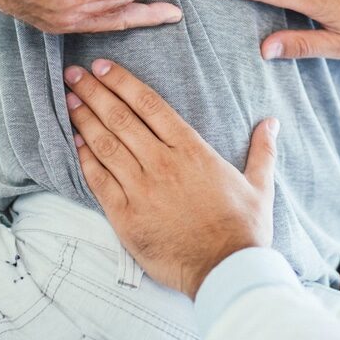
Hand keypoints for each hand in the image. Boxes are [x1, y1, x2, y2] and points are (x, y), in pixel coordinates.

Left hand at [63, 60, 277, 298]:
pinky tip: (73, 141)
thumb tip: (272, 122)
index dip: (122, 82)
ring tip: (68, 99)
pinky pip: (99, 180)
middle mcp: (162, 163)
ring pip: (106, 144)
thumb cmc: (243, 229)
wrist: (226, 272)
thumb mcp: (259, 185)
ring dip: (84, 119)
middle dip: (94, 92)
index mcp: (191, 150)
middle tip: (73, 74)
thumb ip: (262, 150)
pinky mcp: (126, 216)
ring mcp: (141, 189)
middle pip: (121, 118)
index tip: (102, 67)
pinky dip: (84, 158)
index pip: (149, 104)